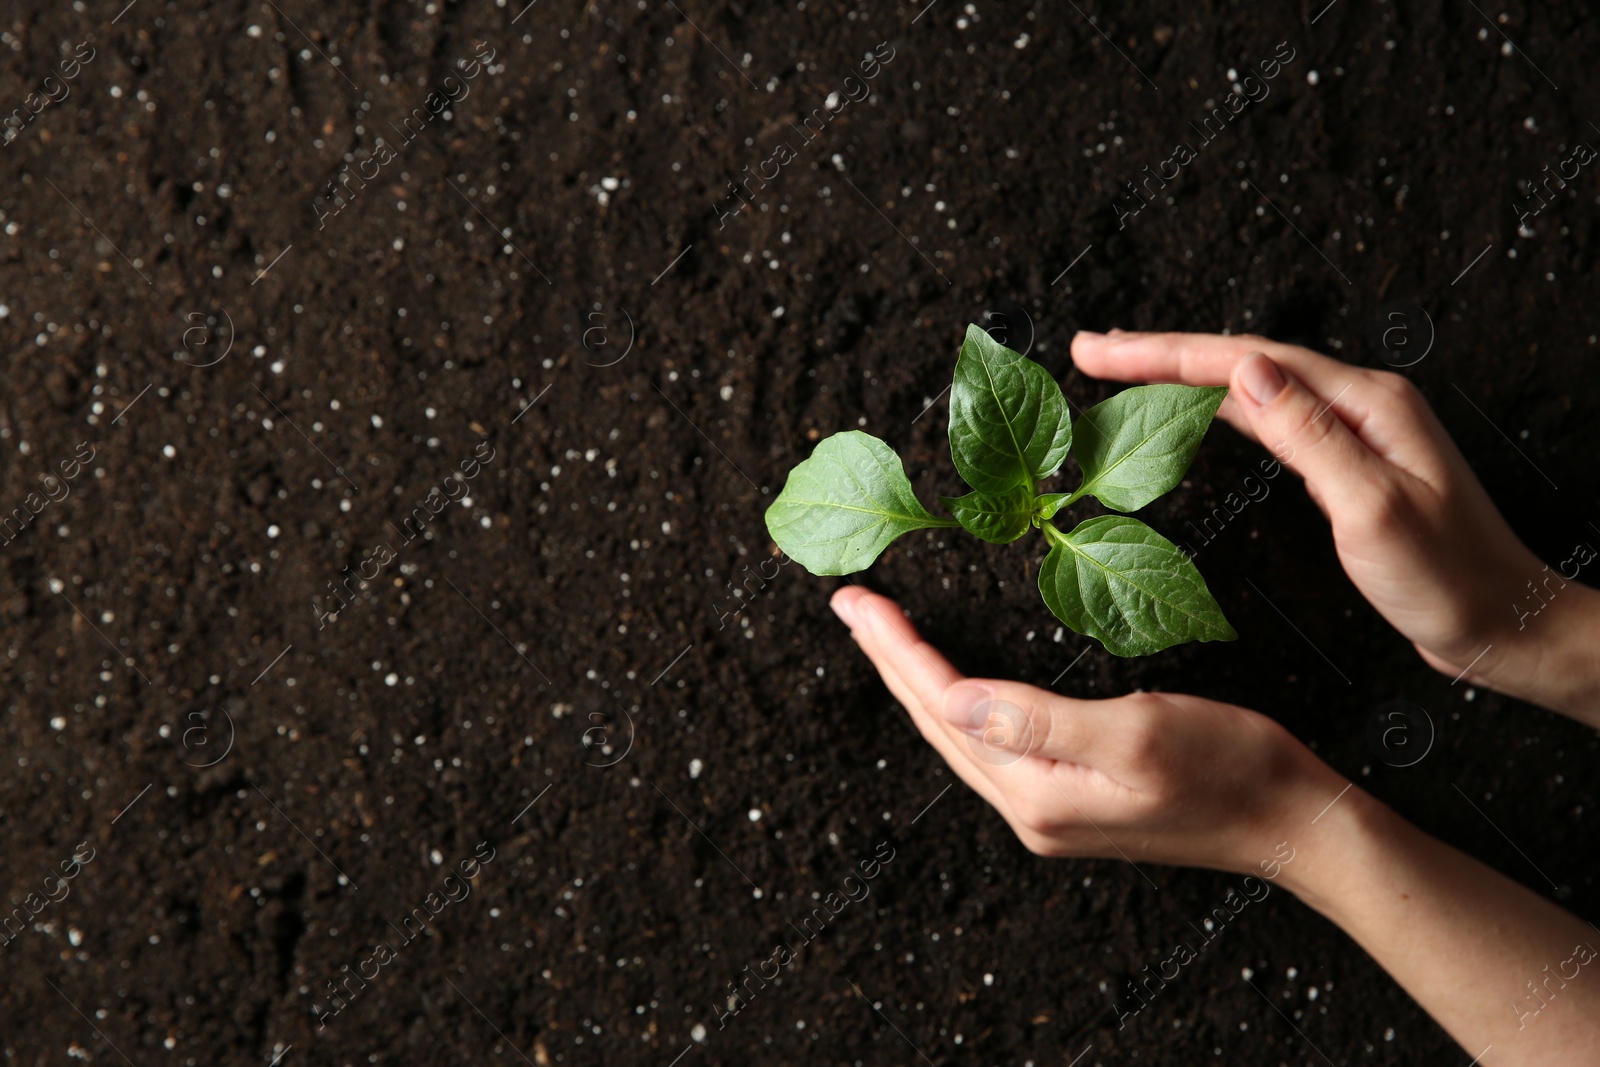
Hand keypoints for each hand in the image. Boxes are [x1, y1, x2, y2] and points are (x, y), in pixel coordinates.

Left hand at [830, 586, 1338, 872]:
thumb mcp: (1137, 730)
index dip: (897, 649)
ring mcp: (1049, 808)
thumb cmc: (1233, 770)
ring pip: (960, 735)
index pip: (944, 707)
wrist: (1294, 823)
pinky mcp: (1071, 798)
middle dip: (891, 661)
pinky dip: (960, 703)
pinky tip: (950, 683)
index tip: (856, 601)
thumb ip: (1038, 719)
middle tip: (850, 607)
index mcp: (1038, 793)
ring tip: (883, 635)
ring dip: (917, 681)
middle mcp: (1031, 809)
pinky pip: (992, 745)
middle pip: (938, 723)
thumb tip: (954, 698)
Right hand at [1071, 329, 1599, 718]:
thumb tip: (1246, 374)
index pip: (1246, 361)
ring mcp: (1352, 431)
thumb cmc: (1448, 578)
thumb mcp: (1373, 509)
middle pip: (1241, 361)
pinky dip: (1213, 410)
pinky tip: (1186, 412)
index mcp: (1366, 403)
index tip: (1099, 350)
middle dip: (1160, 352)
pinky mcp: (1345, 463)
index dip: (1165, 353)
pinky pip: (1265, 421)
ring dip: (1181, 376)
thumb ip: (1310, 437)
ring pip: (1249, 387)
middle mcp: (1358, 403)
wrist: (1501, 622)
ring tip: (1120, 369)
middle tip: (1090, 350)